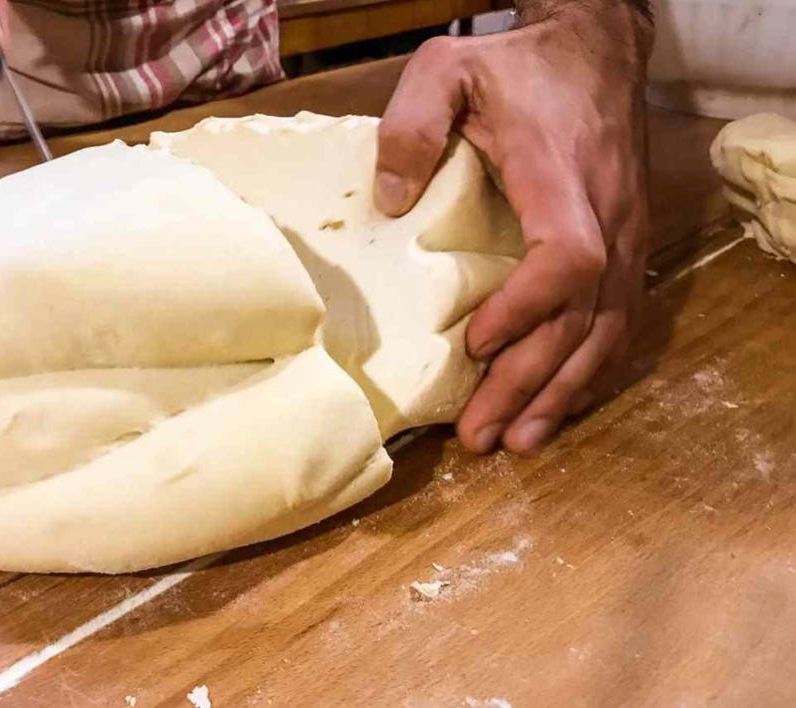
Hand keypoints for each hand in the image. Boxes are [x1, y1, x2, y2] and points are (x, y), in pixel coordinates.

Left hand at [375, 2, 653, 454]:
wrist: (596, 48)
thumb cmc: (520, 63)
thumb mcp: (448, 68)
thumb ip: (412, 124)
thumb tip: (390, 202)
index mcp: (561, 179)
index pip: (567, 259)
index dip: (526, 309)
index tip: (475, 342)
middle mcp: (607, 217)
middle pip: (582, 318)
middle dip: (531, 382)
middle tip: (483, 435)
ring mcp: (626, 236)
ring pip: (607, 331)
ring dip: (563, 393)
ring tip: (520, 442)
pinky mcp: (628, 245)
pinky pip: (619, 320)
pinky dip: (589, 368)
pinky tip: (559, 404)